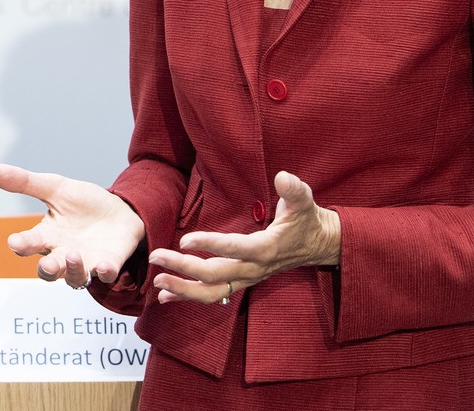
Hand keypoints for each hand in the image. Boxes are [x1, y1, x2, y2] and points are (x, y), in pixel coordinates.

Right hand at [0, 164, 145, 288]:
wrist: (120, 210)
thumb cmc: (83, 203)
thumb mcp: (56, 188)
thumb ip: (25, 182)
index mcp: (47, 235)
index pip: (29, 243)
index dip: (21, 245)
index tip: (15, 243)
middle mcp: (63, 253)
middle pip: (49, 270)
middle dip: (47, 269)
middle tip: (47, 265)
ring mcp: (86, 262)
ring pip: (74, 277)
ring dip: (72, 270)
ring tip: (73, 256)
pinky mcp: (108, 264)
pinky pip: (105, 275)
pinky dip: (104, 272)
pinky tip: (103, 266)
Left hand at [148, 170, 340, 305]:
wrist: (317, 246)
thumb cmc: (306, 220)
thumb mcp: (304, 201)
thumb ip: (294, 190)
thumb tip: (283, 177)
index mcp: (265, 249)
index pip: (234, 248)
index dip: (209, 245)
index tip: (185, 240)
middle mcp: (254, 268)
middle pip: (215, 274)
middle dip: (183, 268)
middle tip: (156, 256)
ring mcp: (246, 279)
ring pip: (213, 292)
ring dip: (183, 289)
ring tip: (157, 283)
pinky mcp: (241, 282)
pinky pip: (214, 294)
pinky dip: (189, 296)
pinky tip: (166, 297)